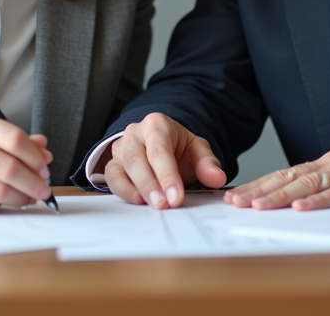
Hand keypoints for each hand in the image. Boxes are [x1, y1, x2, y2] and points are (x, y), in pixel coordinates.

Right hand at [104, 113, 227, 208]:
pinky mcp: (113, 164)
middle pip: (137, 159)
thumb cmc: (178, 147)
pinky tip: (137, 201)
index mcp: (156, 125)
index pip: (160, 151)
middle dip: (150, 185)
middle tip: (162, 204)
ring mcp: (121, 148)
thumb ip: (207, 163)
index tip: (176, 197)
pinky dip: (122, 191)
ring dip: (134, 190)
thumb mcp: (197, 149)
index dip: (167, 175)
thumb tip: (217, 178)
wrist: (162, 143)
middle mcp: (135, 134)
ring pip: (120, 169)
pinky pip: (112, 178)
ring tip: (150, 205)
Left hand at [224, 134, 329, 210]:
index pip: (286, 174)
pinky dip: (318, 201)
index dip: (260, 185)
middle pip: (290, 178)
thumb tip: (299, 201)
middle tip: (235, 202)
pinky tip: (301, 208)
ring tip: (259, 206)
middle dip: (260, 190)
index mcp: (328, 164)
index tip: (236, 196)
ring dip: (281, 196)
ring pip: (309, 184)